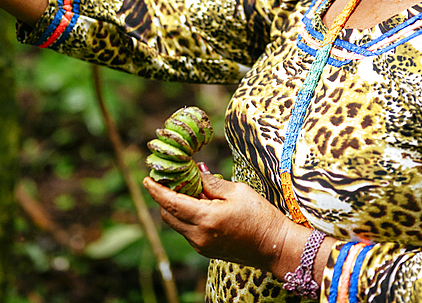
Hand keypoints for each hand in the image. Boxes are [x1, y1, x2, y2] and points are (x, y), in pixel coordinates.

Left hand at [142, 167, 300, 273]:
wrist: (274, 246)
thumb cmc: (260, 217)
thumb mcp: (237, 191)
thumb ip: (211, 183)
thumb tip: (195, 172)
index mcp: (206, 219)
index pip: (171, 203)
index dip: (156, 190)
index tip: (147, 178)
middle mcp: (198, 236)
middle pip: (168, 214)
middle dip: (164, 197)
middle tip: (168, 179)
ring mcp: (201, 245)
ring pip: (176, 223)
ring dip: (176, 207)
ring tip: (187, 189)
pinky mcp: (206, 250)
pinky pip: (187, 231)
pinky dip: (186, 216)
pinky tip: (199, 203)